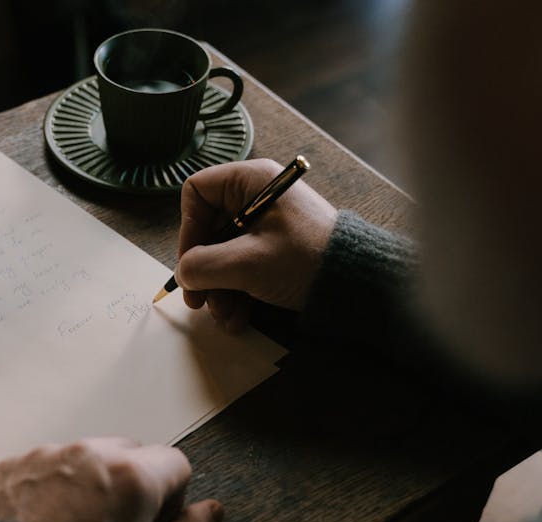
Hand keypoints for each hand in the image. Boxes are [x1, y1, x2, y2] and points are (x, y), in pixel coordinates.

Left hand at [0, 437, 222, 521]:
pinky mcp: (13, 464)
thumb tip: (211, 513)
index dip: (171, 498)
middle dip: (131, 483)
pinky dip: (51, 485)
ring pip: (87, 455)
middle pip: (131, 452)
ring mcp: (47, 455)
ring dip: (91, 481)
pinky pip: (46, 464)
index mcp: (132, 477)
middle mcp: (90, 454)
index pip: (176, 463)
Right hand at [176, 159, 337, 330]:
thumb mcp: (246, 263)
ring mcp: (267, 225)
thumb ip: (203, 266)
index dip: (187, 229)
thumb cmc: (305, 260)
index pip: (198, 193)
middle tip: (198, 302)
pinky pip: (243, 266)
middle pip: (208, 230)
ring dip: (219, 289)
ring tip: (225, 317)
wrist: (357, 283)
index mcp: (250, 182)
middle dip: (203, 271)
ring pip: (224, 254)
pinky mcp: (276, 249)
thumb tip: (183, 273)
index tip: (191, 263)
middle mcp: (256, 197)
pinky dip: (237, 292)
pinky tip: (238, 318)